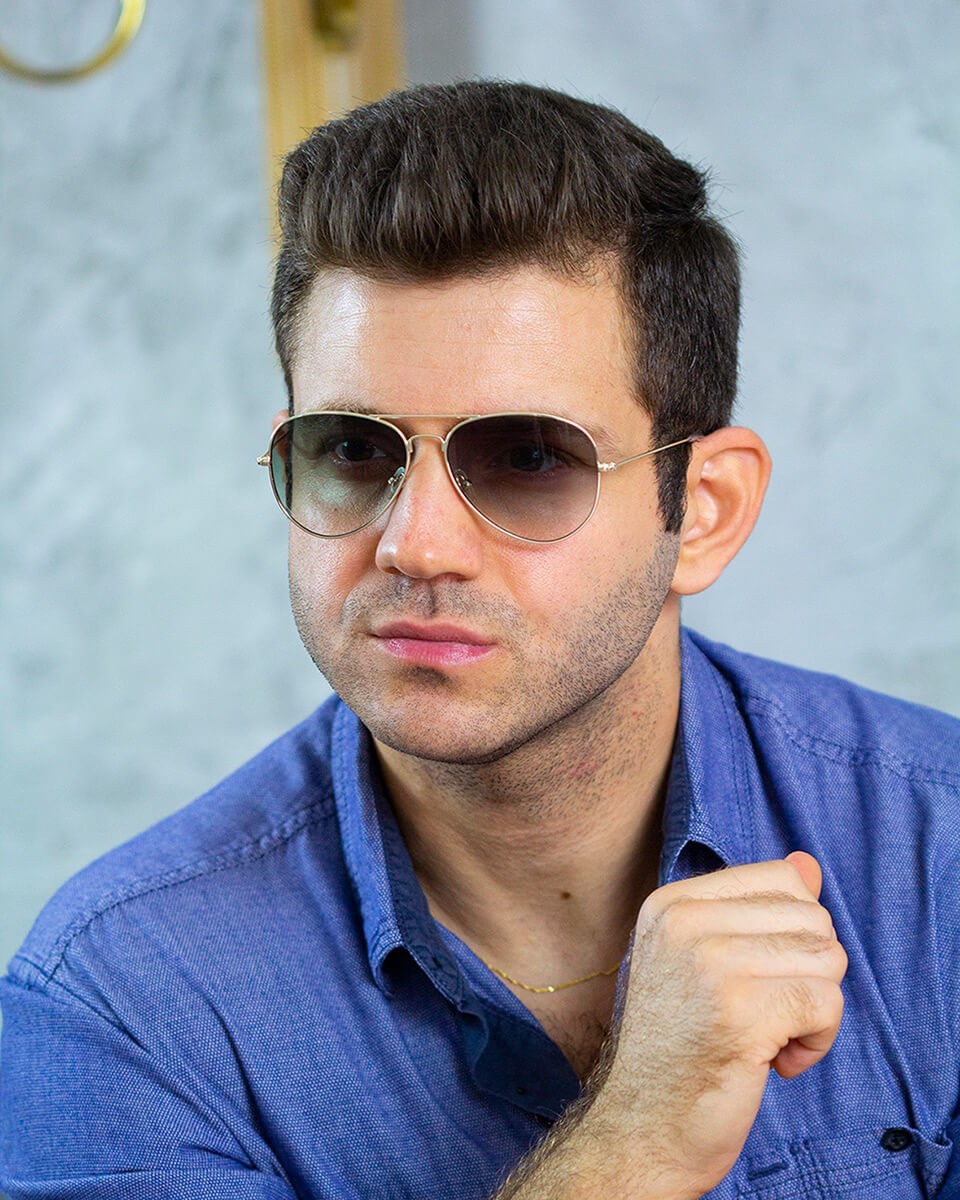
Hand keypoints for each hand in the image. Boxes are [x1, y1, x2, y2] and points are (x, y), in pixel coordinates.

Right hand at [585, 852, 846, 1197]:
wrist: (642, 1129)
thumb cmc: (681, 1050)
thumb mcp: (709, 964)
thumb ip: (758, 910)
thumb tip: (808, 862)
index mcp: (672, 902)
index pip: (781, 878)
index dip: (793, 935)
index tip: (756, 979)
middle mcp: (685, 920)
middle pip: (812, 917)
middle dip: (809, 973)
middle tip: (764, 1017)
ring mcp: (710, 961)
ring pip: (826, 958)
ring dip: (815, 1011)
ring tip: (769, 1039)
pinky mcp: (739, 1009)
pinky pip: (827, 1003)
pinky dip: (818, 1043)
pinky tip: (777, 1064)